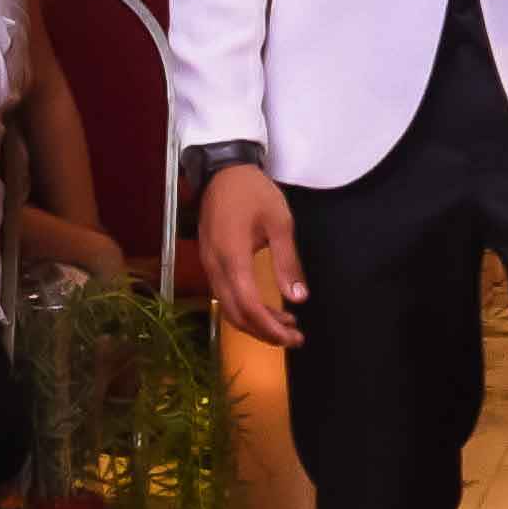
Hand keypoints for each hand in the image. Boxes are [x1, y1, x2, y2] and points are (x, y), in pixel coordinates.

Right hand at [195, 165, 307, 350]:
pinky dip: (246, 307)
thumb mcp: (279, 222)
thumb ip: (287, 262)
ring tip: (286, 324)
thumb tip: (299, 298)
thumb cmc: (252, 192)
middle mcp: (215, 267)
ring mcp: (209, 265)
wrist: (222, 170)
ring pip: (228, 307)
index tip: (293, 337)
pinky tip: (267, 307)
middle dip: (265, 332)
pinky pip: (224, 294)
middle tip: (294, 338)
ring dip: (256, 322)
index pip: (249, 306)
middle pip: (236, 314)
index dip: (270, 328)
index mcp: (232, 258)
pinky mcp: (210, 261)